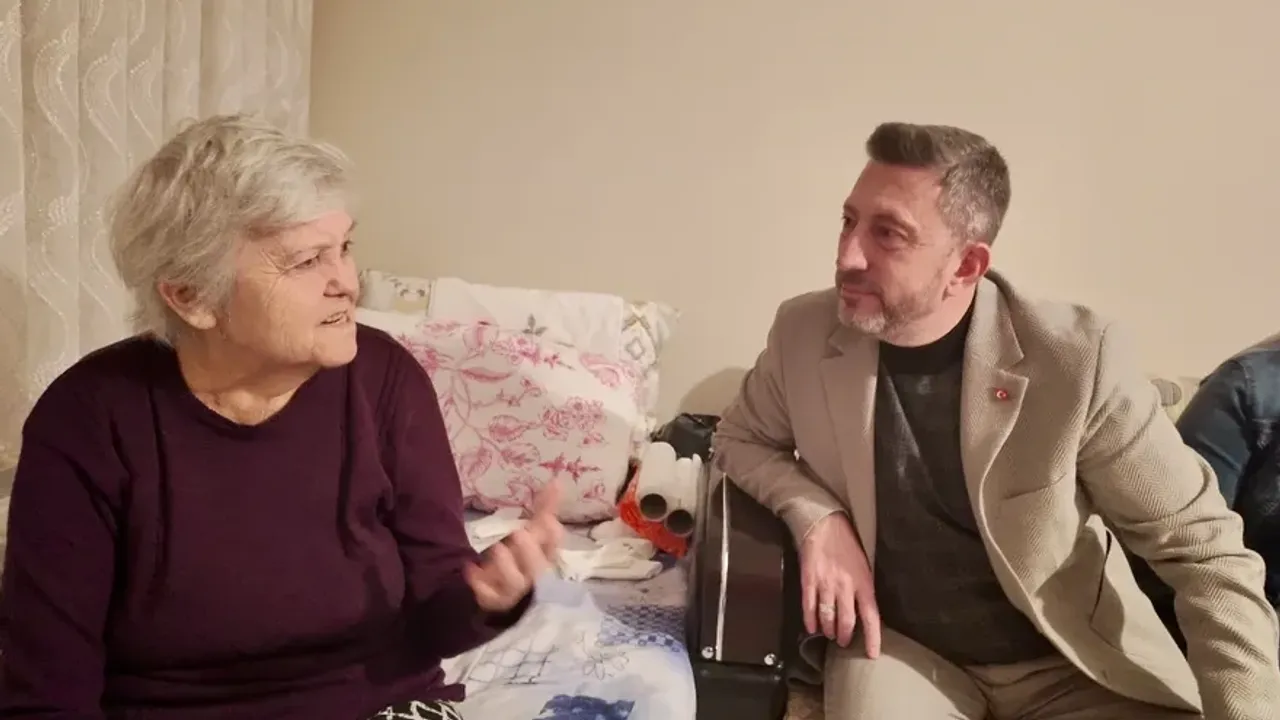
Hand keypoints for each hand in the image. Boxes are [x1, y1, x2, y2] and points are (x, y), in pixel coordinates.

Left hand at [464, 481, 564, 612]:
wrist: (505, 595)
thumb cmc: (523, 559)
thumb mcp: (532, 534)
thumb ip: (544, 509)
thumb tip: (556, 482)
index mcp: (544, 557)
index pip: (554, 547)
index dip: (553, 536)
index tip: (548, 521)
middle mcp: (534, 575)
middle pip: (537, 567)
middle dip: (529, 551)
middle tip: (519, 533)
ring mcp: (515, 590)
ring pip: (515, 582)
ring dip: (506, 566)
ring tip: (496, 548)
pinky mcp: (496, 601)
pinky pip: (489, 597)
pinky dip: (480, 584)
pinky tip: (470, 568)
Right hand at [800, 512, 880, 656]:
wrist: (824, 524)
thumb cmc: (847, 544)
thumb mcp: (864, 565)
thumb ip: (863, 588)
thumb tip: (862, 609)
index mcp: (864, 582)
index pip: (871, 617)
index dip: (872, 638)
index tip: (871, 654)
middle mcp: (845, 586)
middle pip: (847, 621)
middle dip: (845, 636)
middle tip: (844, 642)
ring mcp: (825, 584)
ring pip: (827, 617)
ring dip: (829, 630)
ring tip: (829, 634)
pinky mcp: (808, 581)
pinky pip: (809, 607)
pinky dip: (810, 620)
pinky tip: (811, 628)